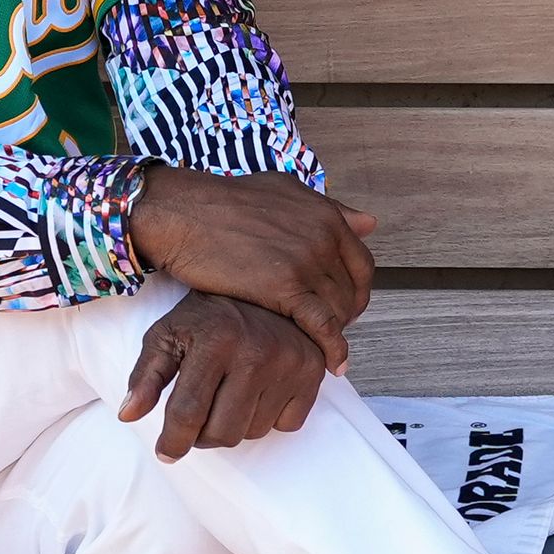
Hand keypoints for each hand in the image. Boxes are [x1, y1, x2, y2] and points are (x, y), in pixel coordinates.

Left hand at [119, 294, 328, 460]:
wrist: (264, 288)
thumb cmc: (208, 315)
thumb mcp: (169, 333)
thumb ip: (146, 375)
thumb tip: (127, 415)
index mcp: (215, 340)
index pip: (189, 412)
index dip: (173, 441)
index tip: (166, 453)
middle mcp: (257, 352)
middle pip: (222, 433)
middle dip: (203, 435)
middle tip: (197, 418)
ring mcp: (290, 363)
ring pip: (252, 432)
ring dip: (234, 426)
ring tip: (227, 398)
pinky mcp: (312, 372)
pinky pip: (286, 425)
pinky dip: (268, 418)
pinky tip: (258, 393)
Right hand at [128, 166, 376, 371]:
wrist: (185, 214)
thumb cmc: (224, 202)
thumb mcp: (283, 190)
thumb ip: (328, 208)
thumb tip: (368, 223)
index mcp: (326, 215)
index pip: (361, 264)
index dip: (355, 290)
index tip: (343, 305)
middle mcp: (323, 236)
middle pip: (352, 290)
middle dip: (344, 315)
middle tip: (328, 331)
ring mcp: (306, 262)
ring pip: (339, 310)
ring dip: (336, 333)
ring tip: (322, 347)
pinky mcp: (285, 287)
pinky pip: (322, 325)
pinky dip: (332, 347)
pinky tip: (331, 363)